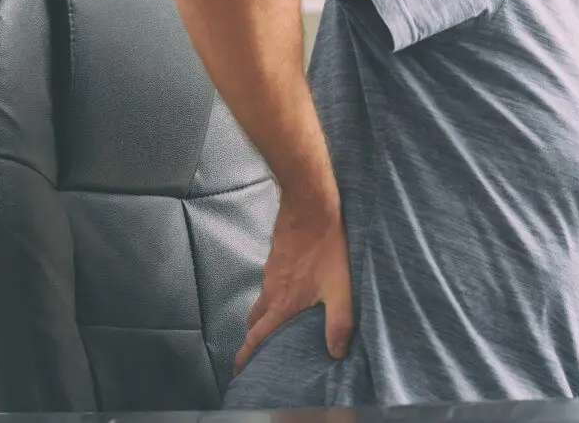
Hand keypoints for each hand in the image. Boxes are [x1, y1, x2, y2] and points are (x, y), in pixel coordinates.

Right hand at [234, 193, 353, 374]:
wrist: (311, 207)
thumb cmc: (326, 247)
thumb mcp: (340, 288)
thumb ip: (339, 322)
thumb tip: (337, 353)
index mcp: (282, 304)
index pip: (256, 337)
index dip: (246, 357)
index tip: (238, 371)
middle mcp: (271, 291)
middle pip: (255, 322)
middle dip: (254, 339)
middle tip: (259, 350)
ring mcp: (271, 273)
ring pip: (261, 301)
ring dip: (265, 315)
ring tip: (279, 323)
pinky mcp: (276, 258)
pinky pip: (269, 283)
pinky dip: (274, 294)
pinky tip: (293, 290)